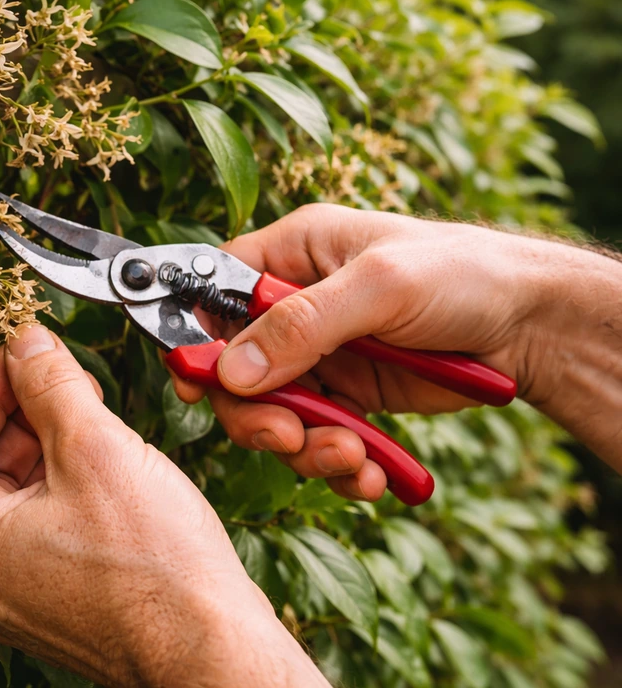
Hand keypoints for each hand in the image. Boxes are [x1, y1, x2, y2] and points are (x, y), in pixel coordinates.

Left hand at [0, 325, 328, 686]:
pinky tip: (105, 459)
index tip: (21, 353)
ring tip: (90, 411)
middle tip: (60, 374)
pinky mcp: (57, 603)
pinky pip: (42, 527)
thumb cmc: (156, 566)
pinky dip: (64, 483)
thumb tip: (25, 342)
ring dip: (46, 444)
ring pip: (15, 497)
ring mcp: (18, 596)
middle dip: (20, 411)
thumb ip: (49, 384)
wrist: (212, 648)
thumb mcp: (94, 447)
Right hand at [173, 204, 621, 499]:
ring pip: (272, 415)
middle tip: (288, 435)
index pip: (213, 294)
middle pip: (233, 371)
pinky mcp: (347, 398)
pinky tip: (370, 471)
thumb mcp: (379, 287)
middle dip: (256, 413)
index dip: (194, 338)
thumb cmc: (463, 274)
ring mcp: (319, 357)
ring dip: (304, 447)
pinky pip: (317, 440)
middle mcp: (295, 308)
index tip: (194, 384)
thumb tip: (230, 372)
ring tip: (350, 456)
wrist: (531, 326)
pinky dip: (337, 465)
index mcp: (291, 255)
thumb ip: (301, 326)